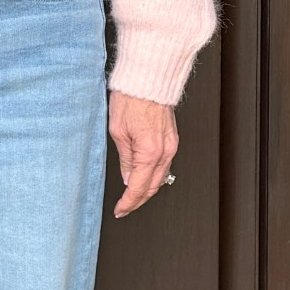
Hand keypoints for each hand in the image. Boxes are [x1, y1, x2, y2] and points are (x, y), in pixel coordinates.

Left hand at [109, 90, 177, 216]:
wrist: (148, 79)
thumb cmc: (131, 98)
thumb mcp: (118, 131)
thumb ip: (125, 158)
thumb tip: (128, 177)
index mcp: (149, 151)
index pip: (138, 187)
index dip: (128, 202)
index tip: (120, 209)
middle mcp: (165, 151)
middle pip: (153, 186)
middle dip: (138, 200)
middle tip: (125, 208)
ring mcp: (171, 145)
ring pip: (161, 177)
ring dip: (147, 190)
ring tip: (132, 197)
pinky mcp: (172, 139)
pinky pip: (165, 165)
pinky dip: (154, 176)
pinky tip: (145, 178)